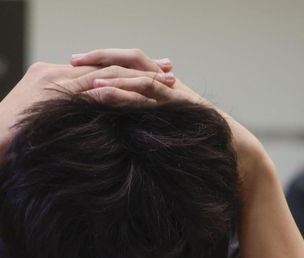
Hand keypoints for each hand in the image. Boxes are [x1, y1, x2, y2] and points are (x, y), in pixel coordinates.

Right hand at [0, 49, 176, 165]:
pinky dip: (127, 95)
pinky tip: (149, 102)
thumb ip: (58, 118)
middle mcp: (52, 73)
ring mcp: (54, 81)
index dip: (122, 71)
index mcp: (47, 76)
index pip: (94, 69)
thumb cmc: (10, 148)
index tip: (149, 73)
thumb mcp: (38, 127)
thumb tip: (80, 127)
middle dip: (140, 69)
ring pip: (107, 75)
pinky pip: (100, 92)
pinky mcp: (57, 95)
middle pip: (105, 66)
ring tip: (168, 85)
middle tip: (170, 71)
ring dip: (140, 80)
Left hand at [73, 50, 267, 178]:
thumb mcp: (164, 131)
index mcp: (160, 85)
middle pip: (128, 60)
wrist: (232, 152)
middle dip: (98, 59)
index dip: (101, 62)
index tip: (74, 64)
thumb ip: (145, 123)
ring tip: (82, 78)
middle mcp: (166, 82)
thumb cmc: (197, 146)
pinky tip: (101, 93)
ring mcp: (172, 91)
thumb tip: (118, 129)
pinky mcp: (177, 104)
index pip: (126, 65)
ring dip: (106, 74)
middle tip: (71, 61)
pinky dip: (121, 91)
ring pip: (135, 73)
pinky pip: (145, 93)